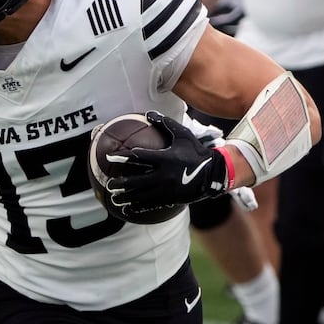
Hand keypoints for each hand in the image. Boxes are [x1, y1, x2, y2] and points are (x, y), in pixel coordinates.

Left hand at [100, 111, 229, 209]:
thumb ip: (165, 124)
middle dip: (121, 183)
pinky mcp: (170, 199)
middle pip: (137, 181)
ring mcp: (167, 189)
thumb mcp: (182, 135)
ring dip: (126, 198)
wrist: (213, 173)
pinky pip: (151, 205)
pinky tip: (128, 210)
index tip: (110, 157)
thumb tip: (148, 113)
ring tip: (114, 199)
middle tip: (110, 184)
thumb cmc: (195, 151)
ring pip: (142, 196)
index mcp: (165, 158)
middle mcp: (164, 175)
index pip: (139, 157)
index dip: (123, 157)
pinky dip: (138, 208)